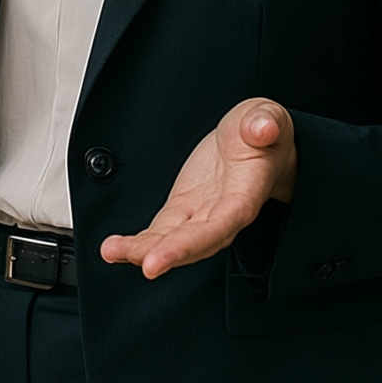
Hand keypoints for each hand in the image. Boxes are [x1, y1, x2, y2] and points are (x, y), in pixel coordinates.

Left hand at [100, 98, 295, 279]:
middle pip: (196, 241)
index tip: (170, 255)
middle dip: (170, 254)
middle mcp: (223, 213)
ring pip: (172, 240)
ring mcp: (200, 215)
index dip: (194, 242)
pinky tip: (115, 248)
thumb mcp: (268, 117)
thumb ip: (265, 123)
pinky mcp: (181, 210)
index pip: (222, 223)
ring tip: (113, 251)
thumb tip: (262, 128)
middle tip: (145, 265)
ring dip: (143, 250)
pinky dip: (137, 242)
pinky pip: (159, 232)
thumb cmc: (263, 132)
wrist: (254, 142)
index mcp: (247, 194)